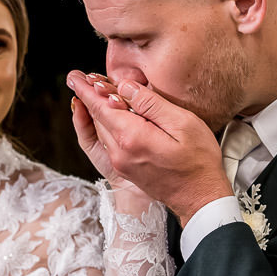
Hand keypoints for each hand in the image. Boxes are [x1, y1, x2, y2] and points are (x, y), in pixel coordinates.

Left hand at [67, 70, 232, 223]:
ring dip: (95, 110)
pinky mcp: (126, 169)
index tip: (74, 76)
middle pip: (98, 117)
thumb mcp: (183, 124)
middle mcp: (120, 152)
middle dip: (88, 96)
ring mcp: (121, 162)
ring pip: (102, 129)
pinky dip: (103, 125)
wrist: (201, 199)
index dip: (87, 89)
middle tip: (78, 77)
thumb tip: (126, 87)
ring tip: (90, 91)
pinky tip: (104, 116)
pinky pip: (108, 142)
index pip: (102, 107)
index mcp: (132, 137)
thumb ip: (151, 104)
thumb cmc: (198, 161)